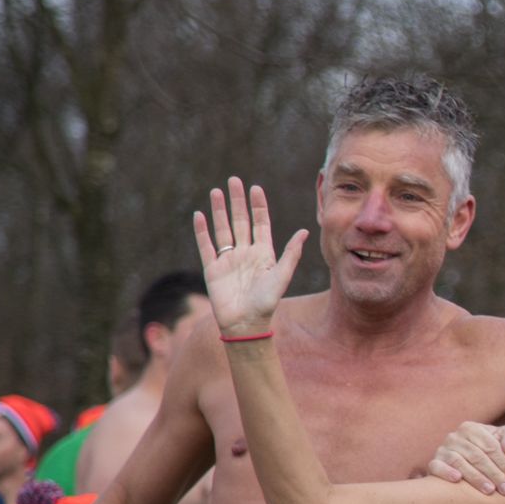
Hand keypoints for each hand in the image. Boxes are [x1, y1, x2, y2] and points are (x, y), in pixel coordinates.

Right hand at [191, 177, 307, 336]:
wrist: (245, 323)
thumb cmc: (266, 302)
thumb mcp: (281, 276)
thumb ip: (291, 253)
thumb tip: (305, 231)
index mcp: (264, 253)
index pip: (260, 223)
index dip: (258, 206)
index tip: (255, 188)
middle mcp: (245, 253)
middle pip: (240, 221)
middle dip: (237, 201)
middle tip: (234, 180)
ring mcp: (228, 259)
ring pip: (222, 229)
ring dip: (219, 210)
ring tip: (216, 191)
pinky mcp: (212, 268)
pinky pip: (206, 246)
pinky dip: (202, 231)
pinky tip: (200, 215)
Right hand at [427, 421, 504, 494]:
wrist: (471, 461)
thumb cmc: (492, 450)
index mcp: (472, 428)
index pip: (490, 446)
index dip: (504, 462)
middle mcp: (455, 437)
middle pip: (477, 456)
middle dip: (494, 473)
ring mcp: (442, 449)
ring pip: (459, 462)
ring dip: (475, 477)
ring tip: (490, 490)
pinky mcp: (434, 462)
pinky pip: (437, 466)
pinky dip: (446, 472)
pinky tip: (457, 479)